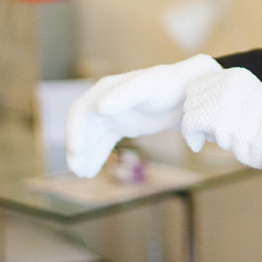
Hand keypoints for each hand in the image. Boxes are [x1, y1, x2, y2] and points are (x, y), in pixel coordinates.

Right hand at [66, 54, 221, 177]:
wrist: (188, 91)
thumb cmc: (168, 86)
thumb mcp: (147, 88)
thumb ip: (124, 96)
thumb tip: (98, 108)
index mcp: (104, 90)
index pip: (79, 112)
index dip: (74, 132)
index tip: (76, 152)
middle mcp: (104, 101)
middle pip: (82, 128)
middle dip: (77, 149)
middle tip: (78, 171)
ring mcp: (113, 114)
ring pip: (91, 138)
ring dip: (85, 156)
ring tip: (84, 175)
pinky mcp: (123, 126)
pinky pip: (103, 143)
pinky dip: (96, 156)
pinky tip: (92, 171)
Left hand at [181, 67, 261, 169]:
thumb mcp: (252, 101)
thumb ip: (231, 99)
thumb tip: (204, 107)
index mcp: (236, 76)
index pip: (200, 84)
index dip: (198, 103)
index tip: (205, 118)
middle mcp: (227, 83)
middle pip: (192, 96)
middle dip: (196, 116)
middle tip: (206, 132)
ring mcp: (222, 100)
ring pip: (190, 111)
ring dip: (196, 128)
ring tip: (210, 139)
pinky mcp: (217, 119)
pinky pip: (190, 125)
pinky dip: (191, 137)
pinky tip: (197, 146)